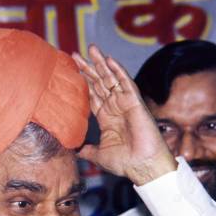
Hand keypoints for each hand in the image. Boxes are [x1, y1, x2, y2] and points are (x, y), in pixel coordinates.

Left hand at [72, 45, 175, 184]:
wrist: (143, 167)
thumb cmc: (125, 163)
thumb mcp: (99, 155)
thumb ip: (87, 150)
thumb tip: (75, 151)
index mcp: (107, 118)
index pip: (93, 95)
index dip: (84, 82)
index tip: (72, 71)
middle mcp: (116, 108)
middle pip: (100, 83)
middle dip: (89, 68)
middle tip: (75, 54)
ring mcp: (125, 104)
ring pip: (112, 78)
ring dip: (101, 63)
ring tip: (91, 49)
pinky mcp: (135, 103)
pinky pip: (126, 83)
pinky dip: (118, 71)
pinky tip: (109, 60)